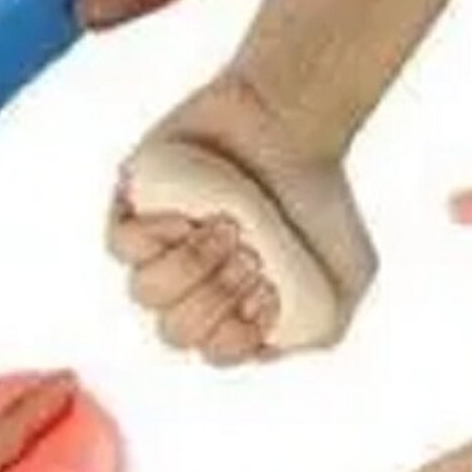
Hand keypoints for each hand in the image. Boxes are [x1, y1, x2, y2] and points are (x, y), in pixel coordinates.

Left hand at [109, 73, 376, 363]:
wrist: (294, 120)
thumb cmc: (319, 198)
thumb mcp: (349, 276)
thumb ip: (320, 329)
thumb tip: (268, 347)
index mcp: (234, 311)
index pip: (217, 351)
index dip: (239, 331)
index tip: (271, 288)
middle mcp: (192, 286)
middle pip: (176, 331)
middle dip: (217, 297)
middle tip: (251, 253)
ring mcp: (160, 249)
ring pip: (145, 293)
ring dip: (191, 266)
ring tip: (227, 225)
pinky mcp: (133, 208)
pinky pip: (122, 248)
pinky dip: (158, 236)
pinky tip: (193, 213)